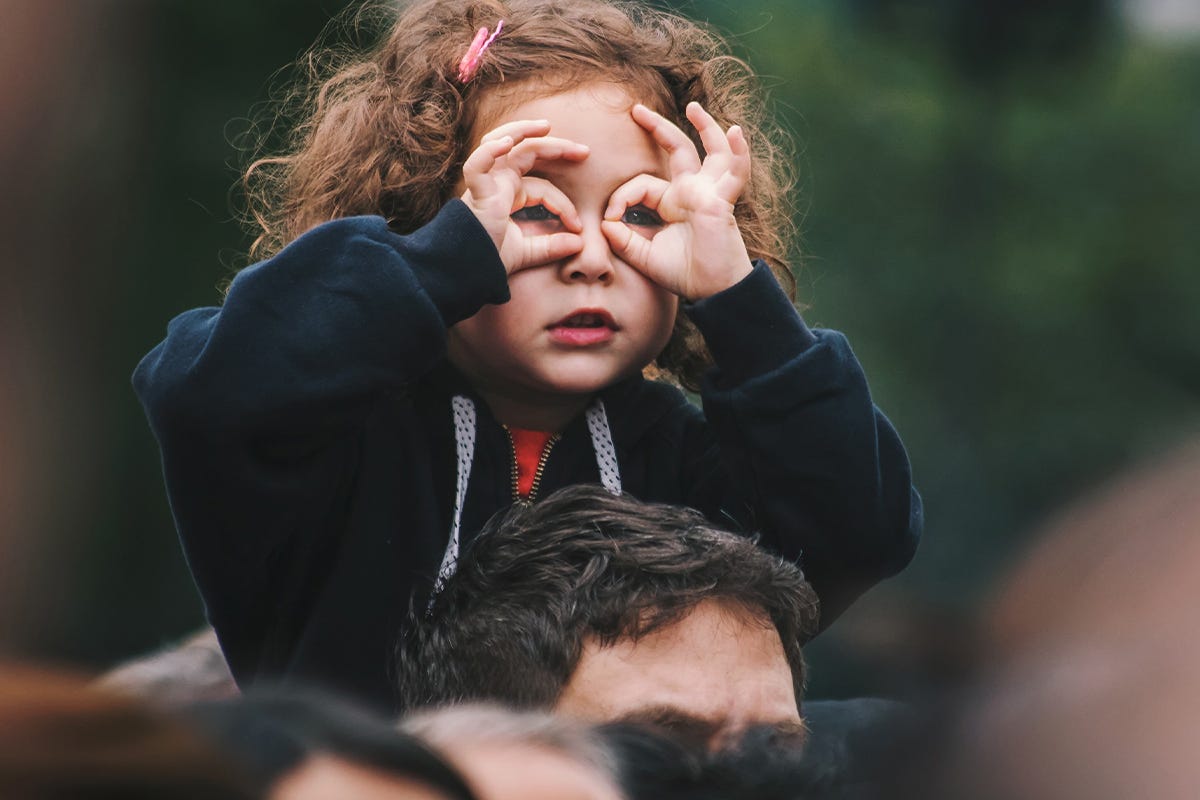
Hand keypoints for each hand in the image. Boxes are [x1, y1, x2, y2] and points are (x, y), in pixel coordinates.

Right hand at [461, 120, 587, 273]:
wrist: (467, 271)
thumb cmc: (490, 259)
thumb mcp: (527, 253)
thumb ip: (551, 247)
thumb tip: (579, 243)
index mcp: (510, 193)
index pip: (544, 188)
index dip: (564, 205)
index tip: (579, 227)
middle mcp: (498, 182)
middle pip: (528, 152)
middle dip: (556, 147)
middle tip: (584, 152)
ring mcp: (485, 183)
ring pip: (501, 143)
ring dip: (523, 130)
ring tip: (546, 126)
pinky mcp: (475, 191)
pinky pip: (477, 164)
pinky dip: (489, 151)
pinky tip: (507, 143)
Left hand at [601, 102, 753, 300]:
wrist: (712, 291)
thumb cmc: (684, 274)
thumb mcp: (644, 256)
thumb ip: (623, 239)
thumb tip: (605, 223)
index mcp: (673, 203)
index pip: (642, 185)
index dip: (620, 197)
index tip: (609, 220)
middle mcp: (692, 192)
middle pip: (677, 150)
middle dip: (658, 128)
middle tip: (636, 110)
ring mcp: (710, 193)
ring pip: (712, 152)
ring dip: (705, 127)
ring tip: (694, 107)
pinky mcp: (722, 202)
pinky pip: (734, 173)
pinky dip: (738, 153)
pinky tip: (735, 132)